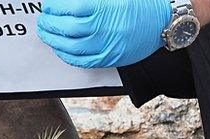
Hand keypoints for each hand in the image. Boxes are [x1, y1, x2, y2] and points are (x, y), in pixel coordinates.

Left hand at [37, 0, 171, 67]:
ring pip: (70, 47)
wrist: (166, 19)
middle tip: (43, 19)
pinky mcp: (110, 58)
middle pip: (67, 28)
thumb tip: (65, 2)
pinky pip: (81, 61)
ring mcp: (108, 45)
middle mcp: (106, 27)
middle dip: (50, 23)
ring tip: (46, 32)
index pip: (71, 7)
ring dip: (53, 40)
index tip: (49, 5)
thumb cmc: (141, 3)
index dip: (55, 6)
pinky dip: (66, 55)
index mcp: (106, 7)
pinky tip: (59, 48)